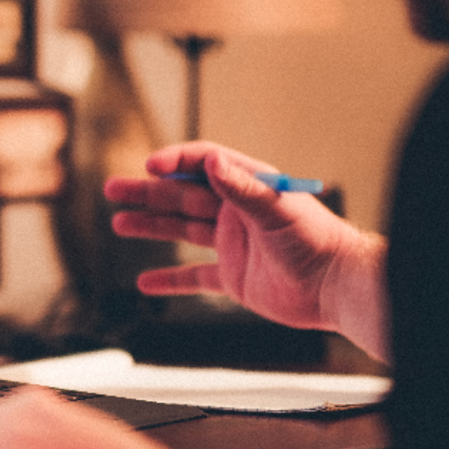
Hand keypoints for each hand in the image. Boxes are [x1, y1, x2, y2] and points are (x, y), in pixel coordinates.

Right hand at [104, 141, 378, 338]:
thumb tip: (212, 162)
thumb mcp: (278, 208)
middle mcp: (237, 213)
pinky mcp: (233, 277)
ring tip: (119, 223)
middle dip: (147, 192)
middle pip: (182, 196)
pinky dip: (170, 280)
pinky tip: (145, 281)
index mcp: (249, 187)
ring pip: (182, 231)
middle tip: (113, 189)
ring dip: (151, 226)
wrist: (335, 287)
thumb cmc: (318, 241)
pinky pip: (194, 277)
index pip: (204, 165)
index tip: (150, 166)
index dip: (176, 161)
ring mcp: (233, 245)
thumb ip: (242, 186)